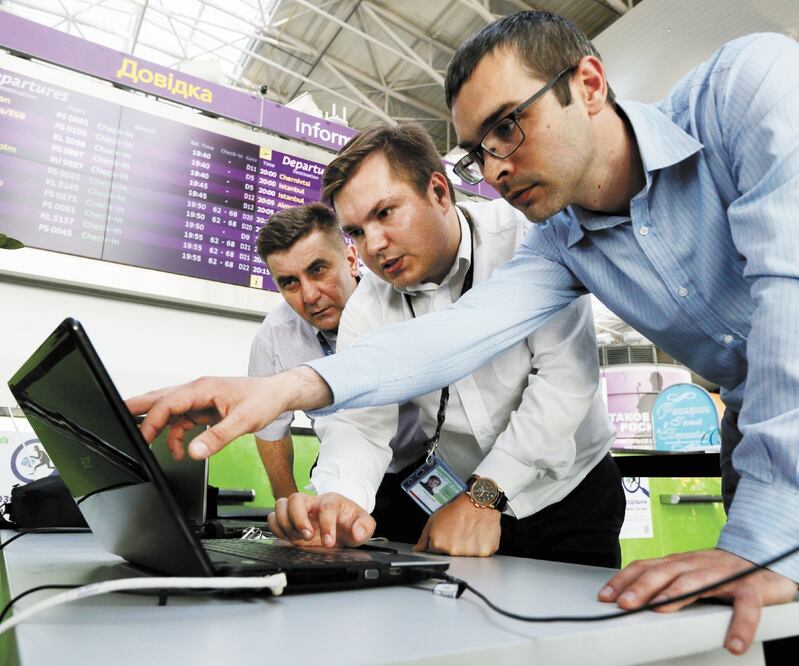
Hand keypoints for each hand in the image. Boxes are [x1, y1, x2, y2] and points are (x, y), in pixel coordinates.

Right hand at [125, 368, 330, 460]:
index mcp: (202, 388)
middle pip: (160, 399)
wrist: (278, 394)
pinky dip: (175, 435)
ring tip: (146, 445)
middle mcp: (197, 391)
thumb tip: (194, 451)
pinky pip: (181, 421)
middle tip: (113, 418)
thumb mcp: (243, 421)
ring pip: (168, 411)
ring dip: (157, 427)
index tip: (143, 438)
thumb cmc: (263, 399)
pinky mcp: (204, 409)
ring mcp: (199, 399)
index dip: (152, 420)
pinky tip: (179, 450)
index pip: (168, 402)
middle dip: (137, 409)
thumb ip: (218, 437)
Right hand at [268, 492, 375, 547]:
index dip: (326, 525)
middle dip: (298, 519)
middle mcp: (313, 503)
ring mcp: (299, 510)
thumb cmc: (350, 522)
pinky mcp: (289, 520)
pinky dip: (276, 528)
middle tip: (307, 537)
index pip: (326, 506)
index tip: (329, 542)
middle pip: (296, 498)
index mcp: (332, 501)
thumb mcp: (364, 524)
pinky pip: (273, 517)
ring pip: (281, 505)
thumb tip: (357, 533)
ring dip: (285, 524)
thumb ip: (365, 527)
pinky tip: (288, 538)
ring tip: (297, 538)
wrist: (342, 524)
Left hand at [414, 493, 500, 556]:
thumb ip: (424, 538)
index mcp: (438, 544)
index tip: (448, 532)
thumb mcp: (434, 519)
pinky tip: (479, 533)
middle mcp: (453, 551)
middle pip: (452, 554)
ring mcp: (469, 553)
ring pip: (467, 554)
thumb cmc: (458, 507)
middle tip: (459, 529)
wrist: (479, 499)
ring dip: (468, 546)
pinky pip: (482, 553)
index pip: (436, 550)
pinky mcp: (485, 552)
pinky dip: (481, 545)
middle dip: (454, 544)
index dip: (442, 540)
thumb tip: (418, 550)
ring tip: (469, 530)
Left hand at [598, 548, 797, 654]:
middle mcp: (696, 565)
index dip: (623, 580)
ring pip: (695, 582)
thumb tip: (630, 598)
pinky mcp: (752, 588)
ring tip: (658, 610)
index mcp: (679, 564)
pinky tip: (733, 642)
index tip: (605, 596)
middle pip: (663, 572)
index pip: (644, 567)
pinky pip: (746, 607)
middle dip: (641, 587)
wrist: (764, 561)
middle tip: (624, 603)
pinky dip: (740, 625)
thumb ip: (665, 584)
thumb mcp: (688, 575)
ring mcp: (723, 575)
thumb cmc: (720, 572)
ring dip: (674, 595)